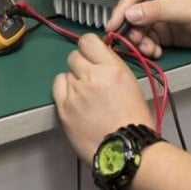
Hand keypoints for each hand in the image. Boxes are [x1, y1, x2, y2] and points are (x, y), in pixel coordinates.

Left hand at [52, 34, 154, 163]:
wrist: (125, 149)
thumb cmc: (133, 120)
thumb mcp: (130, 83)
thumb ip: (111, 66)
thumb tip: (97, 57)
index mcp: (112, 68)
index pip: (88, 41)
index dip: (88, 48)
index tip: (90, 55)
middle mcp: (92, 76)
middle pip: (74, 56)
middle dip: (81, 65)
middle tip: (89, 79)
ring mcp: (75, 92)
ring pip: (65, 73)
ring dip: (73, 80)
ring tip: (85, 96)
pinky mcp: (64, 108)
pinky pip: (57, 86)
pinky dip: (64, 91)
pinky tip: (75, 101)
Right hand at [106, 0, 190, 58]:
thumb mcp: (183, 8)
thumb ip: (156, 11)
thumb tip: (131, 14)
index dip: (120, 12)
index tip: (111, 28)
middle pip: (133, 15)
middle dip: (131, 31)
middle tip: (133, 44)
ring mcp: (161, 15)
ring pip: (139, 30)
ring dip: (140, 41)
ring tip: (148, 49)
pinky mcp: (166, 31)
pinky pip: (149, 40)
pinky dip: (149, 48)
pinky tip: (156, 52)